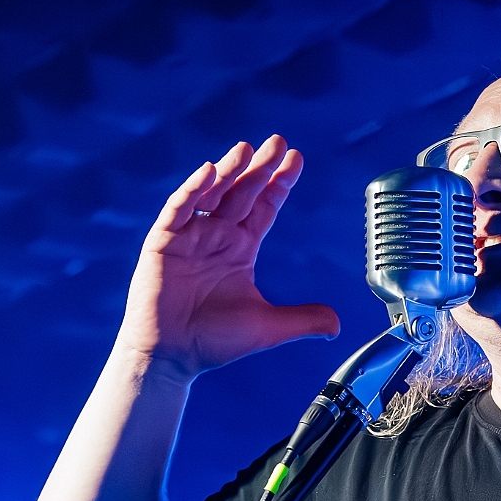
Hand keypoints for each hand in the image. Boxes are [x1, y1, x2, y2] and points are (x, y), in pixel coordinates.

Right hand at [116, 135, 340, 378]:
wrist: (171, 357)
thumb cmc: (213, 342)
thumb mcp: (268, 328)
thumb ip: (303, 320)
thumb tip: (337, 325)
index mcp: (240, 250)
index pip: (264, 208)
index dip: (280, 185)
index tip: (296, 160)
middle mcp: (216, 237)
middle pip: (242, 193)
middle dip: (260, 168)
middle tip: (278, 143)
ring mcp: (189, 237)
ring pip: (212, 194)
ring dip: (229, 171)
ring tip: (247, 149)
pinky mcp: (163, 243)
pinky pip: (178, 209)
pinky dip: (193, 190)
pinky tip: (209, 172)